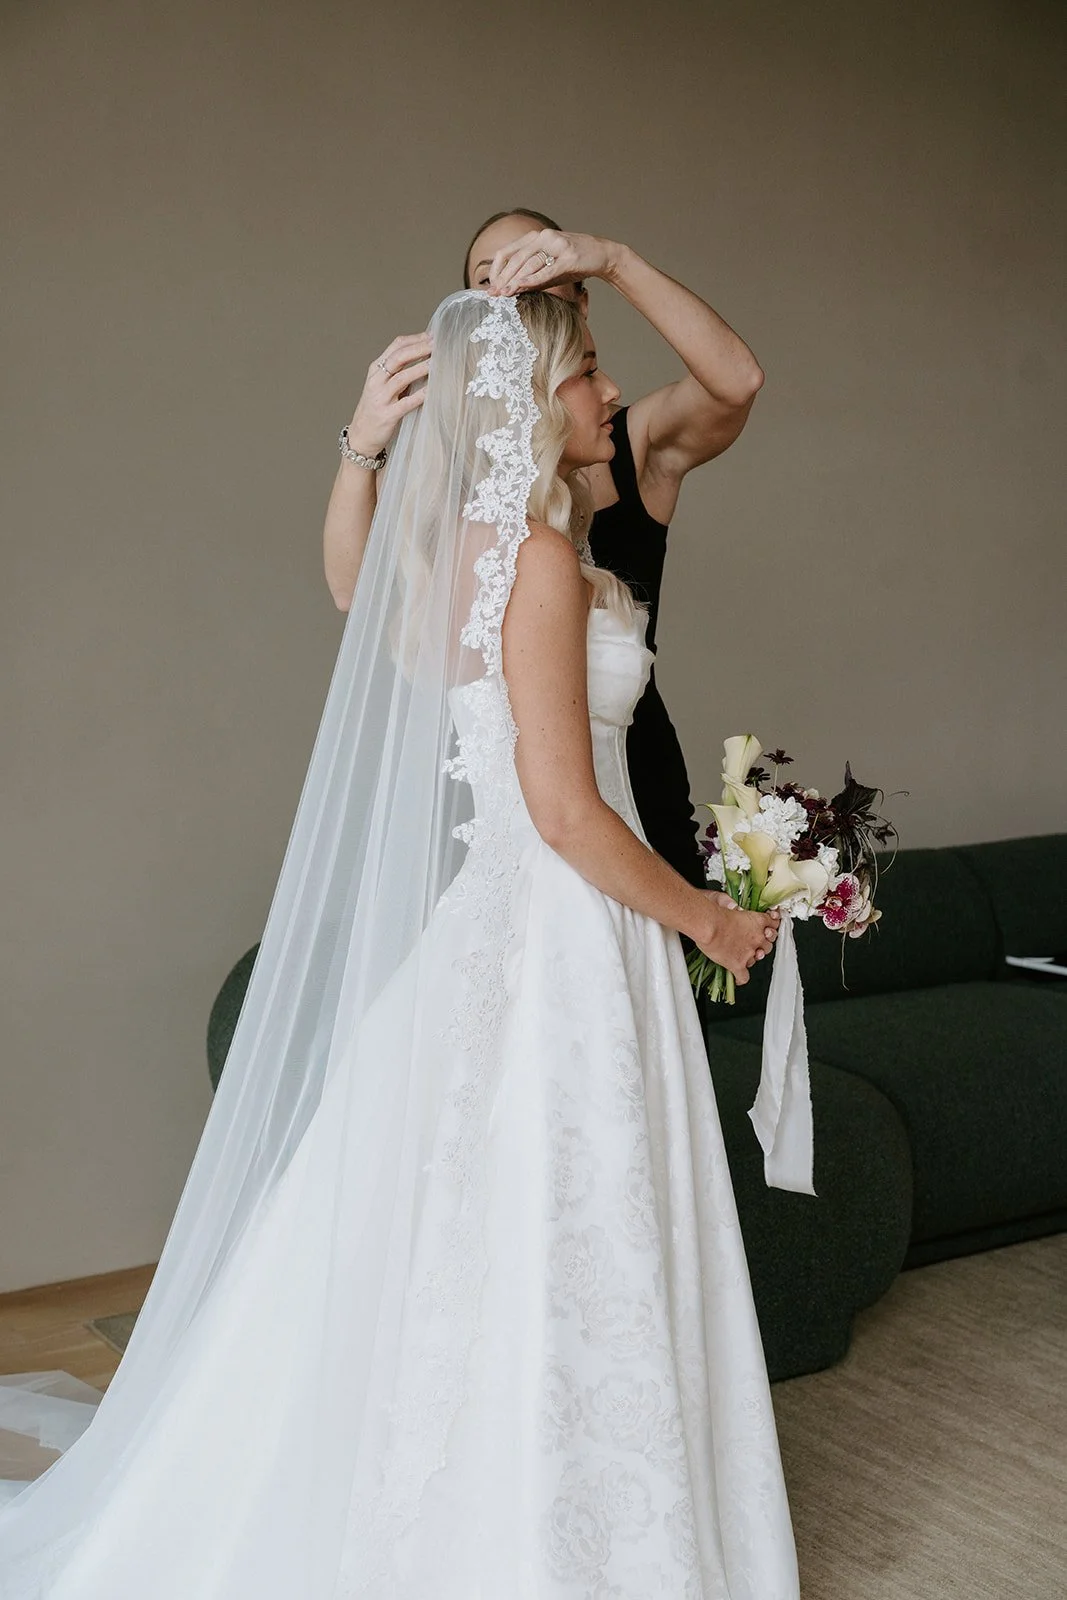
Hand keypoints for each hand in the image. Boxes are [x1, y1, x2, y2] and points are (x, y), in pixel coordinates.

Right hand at [346, 333, 432, 458]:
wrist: (361, 436)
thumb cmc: (376, 409)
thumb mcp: (383, 386)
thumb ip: (399, 372)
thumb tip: (425, 357)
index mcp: (376, 370)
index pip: (396, 346)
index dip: (415, 339)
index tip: (432, 335)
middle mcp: (376, 381)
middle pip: (399, 357)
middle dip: (419, 348)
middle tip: (437, 344)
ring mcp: (380, 398)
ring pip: (402, 377)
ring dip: (420, 368)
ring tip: (437, 362)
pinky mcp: (387, 415)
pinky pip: (406, 403)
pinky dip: (420, 395)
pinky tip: (432, 390)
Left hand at [486, 229, 621, 297]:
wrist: (601, 256)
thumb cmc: (573, 264)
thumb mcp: (548, 271)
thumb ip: (529, 277)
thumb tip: (508, 290)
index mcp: (535, 238)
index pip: (507, 252)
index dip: (496, 270)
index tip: (491, 287)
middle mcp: (543, 237)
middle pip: (515, 258)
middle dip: (502, 277)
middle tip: (493, 294)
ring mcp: (556, 245)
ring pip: (529, 262)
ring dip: (515, 279)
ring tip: (504, 293)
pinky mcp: (568, 257)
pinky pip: (548, 269)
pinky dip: (533, 278)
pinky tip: (522, 286)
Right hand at [694, 893, 779, 987]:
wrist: (708, 925)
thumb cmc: (716, 915)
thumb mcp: (732, 907)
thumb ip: (740, 912)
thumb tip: (737, 911)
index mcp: (757, 921)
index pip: (774, 924)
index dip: (770, 927)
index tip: (768, 928)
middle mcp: (757, 937)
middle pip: (768, 945)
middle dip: (761, 944)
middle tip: (753, 943)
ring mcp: (749, 953)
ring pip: (758, 959)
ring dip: (752, 958)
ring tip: (743, 955)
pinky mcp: (738, 964)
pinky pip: (744, 977)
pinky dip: (741, 978)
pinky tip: (738, 978)